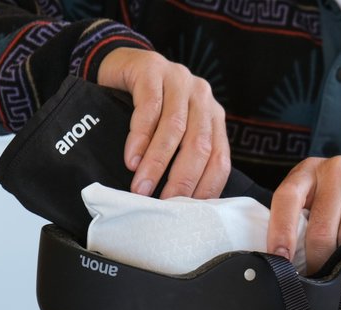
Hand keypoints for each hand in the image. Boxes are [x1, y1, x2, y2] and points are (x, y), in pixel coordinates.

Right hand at [97, 47, 230, 197]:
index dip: (206, 188)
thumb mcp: (171, 131)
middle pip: (199, 146)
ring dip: (157, 163)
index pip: (220, 159)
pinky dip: (140, 138)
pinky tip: (131, 158)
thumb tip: (178, 205)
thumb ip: (181, 157)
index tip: (189, 213)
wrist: (120, 64)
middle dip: (182, 180)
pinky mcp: (153, 69)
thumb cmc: (146, 107)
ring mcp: (180, 80)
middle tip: (164, 204)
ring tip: (141, 187)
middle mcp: (202, 98)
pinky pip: (150, 108)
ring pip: (174, 129)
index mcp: (213, 118)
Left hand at [267, 155, 340, 272]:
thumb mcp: (323, 202)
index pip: (286, 198)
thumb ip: (304, 220)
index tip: (280, 259)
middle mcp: (334, 167)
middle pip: (320, 228)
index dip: (280, 230)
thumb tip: (285, 261)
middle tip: (319, 276)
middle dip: (318, 259)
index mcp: (309, 170)